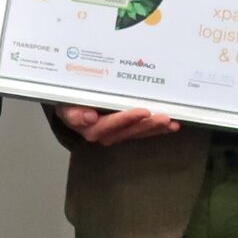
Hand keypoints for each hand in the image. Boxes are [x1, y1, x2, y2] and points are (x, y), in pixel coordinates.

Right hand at [53, 103, 181, 145]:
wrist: (69, 105)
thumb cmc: (68, 103)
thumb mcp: (65, 106)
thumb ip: (73, 113)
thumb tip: (88, 118)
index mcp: (91, 128)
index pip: (110, 124)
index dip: (126, 119)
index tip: (142, 112)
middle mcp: (106, 134)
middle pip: (129, 131)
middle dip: (148, 125)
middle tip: (164, 117)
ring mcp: (117, 133)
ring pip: (138, 132)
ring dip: (156, 128)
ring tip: (171, 122)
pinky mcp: (127, 130)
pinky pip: (143, 130)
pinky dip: (158, 129)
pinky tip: (173, 126)